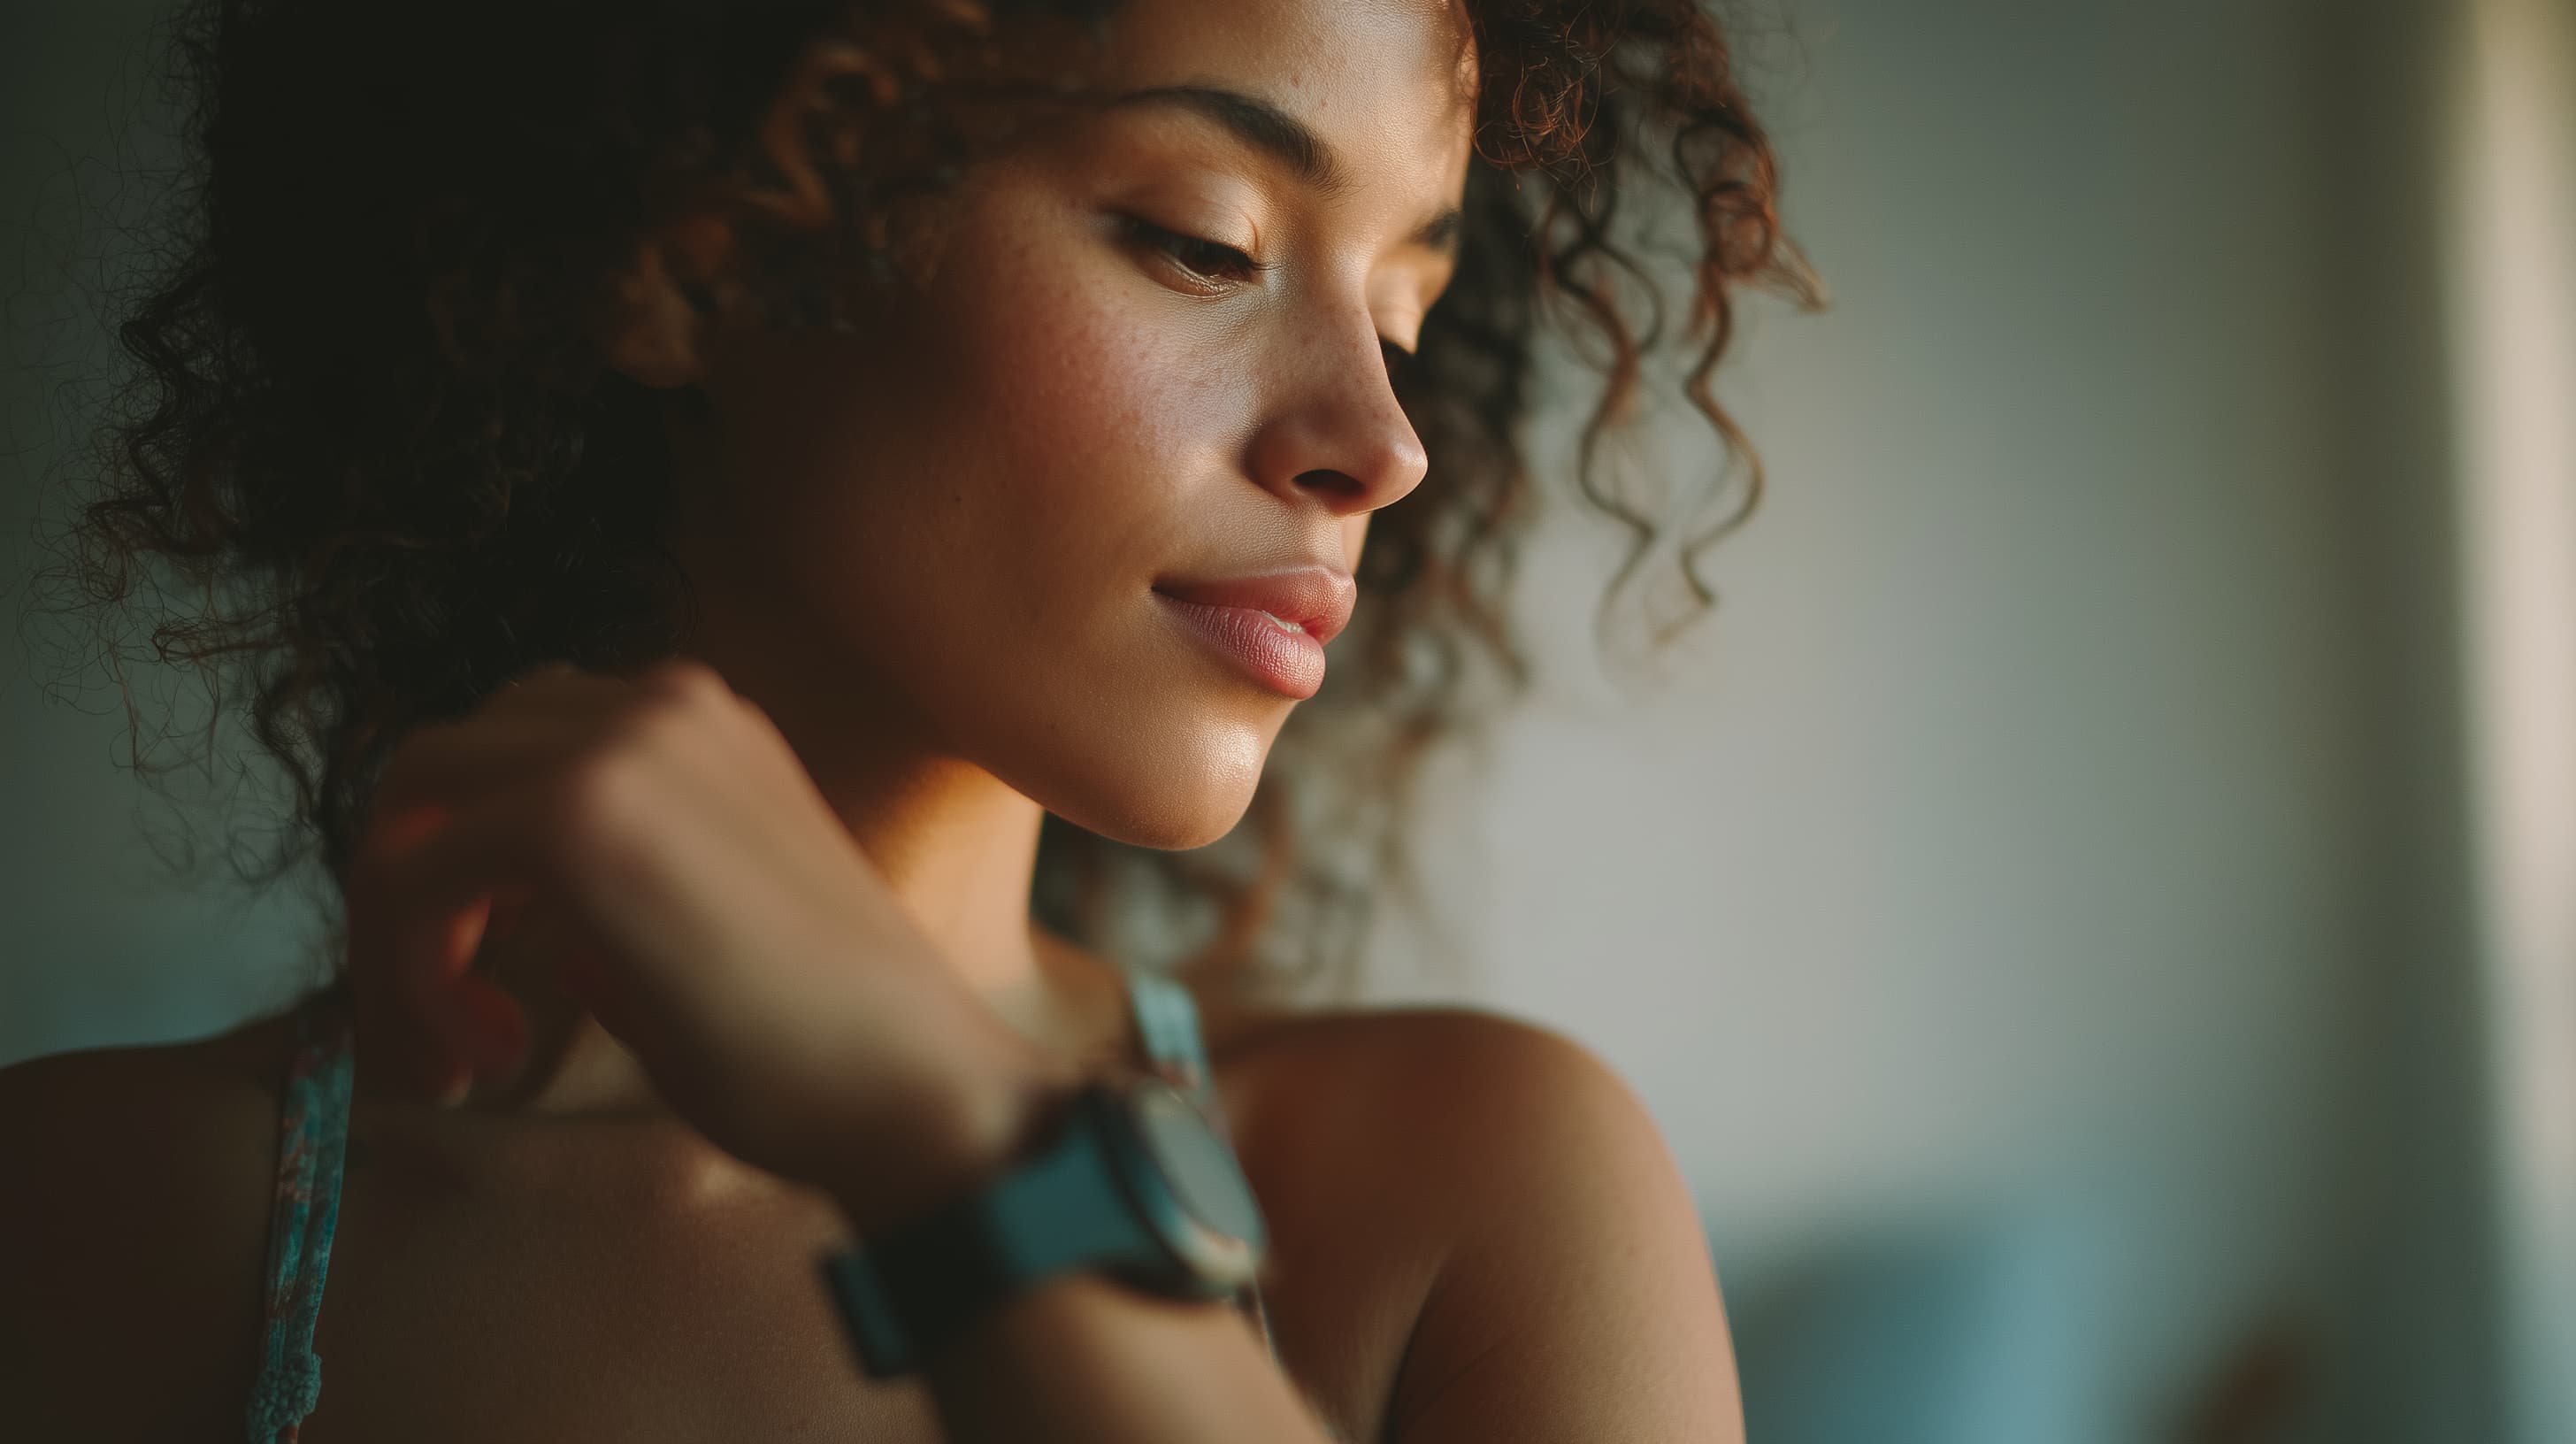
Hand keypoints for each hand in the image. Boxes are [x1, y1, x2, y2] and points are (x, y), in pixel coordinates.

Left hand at [342, 658, 1066, 1231]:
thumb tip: (485, 912)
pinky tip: (487, 1059)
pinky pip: (411, 875)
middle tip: (437, 1036)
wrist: (920, 1086)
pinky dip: (411, 975)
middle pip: (439, 763)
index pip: (508, 749)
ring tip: (455, 1057)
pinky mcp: (579, 813)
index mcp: (701, 722)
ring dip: (399, 938)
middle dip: (405, 900)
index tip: (482, 1013)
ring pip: (409, 806)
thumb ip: (597, 890)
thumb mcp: (695, 922)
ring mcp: (621, 742)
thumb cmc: (823, 1042)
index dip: (460, 878)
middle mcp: (662, 701)